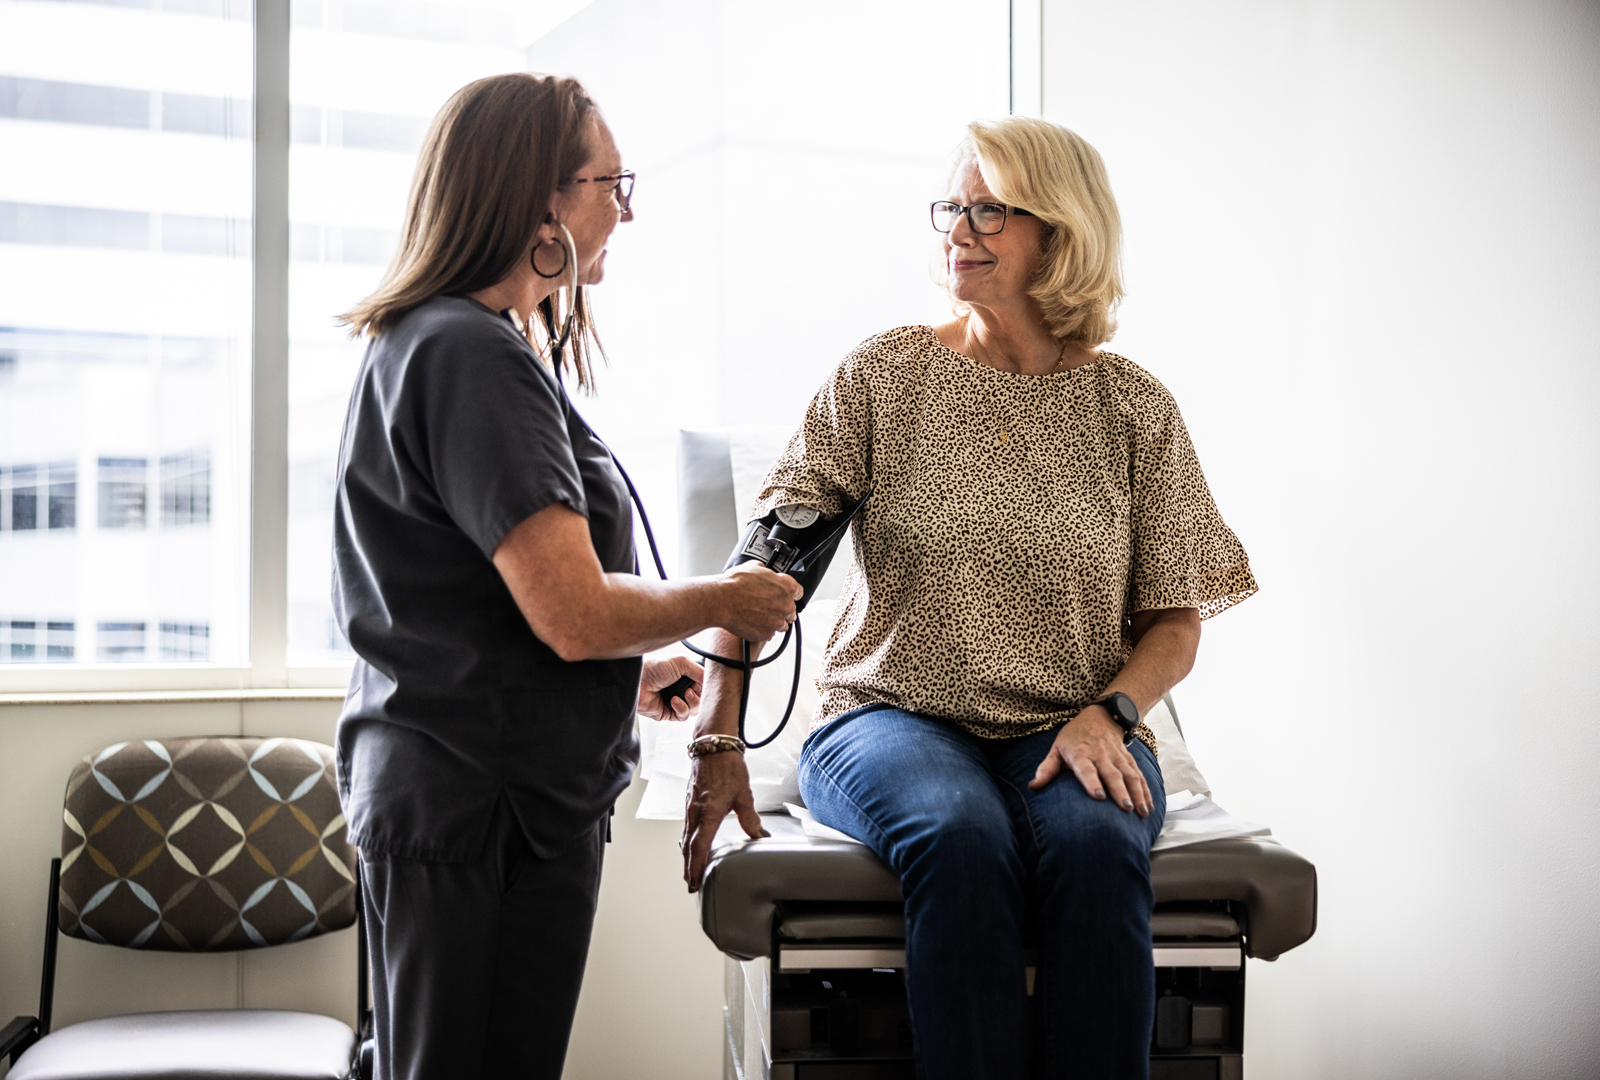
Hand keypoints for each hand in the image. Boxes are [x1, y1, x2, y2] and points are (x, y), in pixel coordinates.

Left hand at [637, 656, 701, 720]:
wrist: (638, 680)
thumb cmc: (655, 667)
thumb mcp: (682, 662)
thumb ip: (700, 671)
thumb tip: (710, 681)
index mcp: (685, 677)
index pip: (703, 687)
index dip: (706, 688)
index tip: (706, 687)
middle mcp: (681, 690)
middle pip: (701, 700)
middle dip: (699, 696)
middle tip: (690, 690)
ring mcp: (675, 702)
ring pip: (694, 710)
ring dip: (691, 703)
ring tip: (682, 694)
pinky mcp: (668, 713)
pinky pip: (682, 717)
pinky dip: (681, 709)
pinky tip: (674, 701)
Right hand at [681, 750, 765, 891]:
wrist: (712, 746)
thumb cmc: (727, 767)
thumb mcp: (744, 794)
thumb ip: (750, 819)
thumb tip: (760, 836)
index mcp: (708, 813)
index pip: (699, 846)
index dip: (696, 866)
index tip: (695, 881)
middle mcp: (695, 813)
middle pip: (688, 847)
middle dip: (689, 867)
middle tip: (691, 885)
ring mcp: (690, 808)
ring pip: (685, 838)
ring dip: (687, 856)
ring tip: (690, 871)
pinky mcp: (690, 802)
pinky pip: (686, 827)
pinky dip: (687, 841)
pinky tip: (691, 845)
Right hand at [717, 562, 802, 642]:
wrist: (722, 601)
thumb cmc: (735, 584)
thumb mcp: (754, 567)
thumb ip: (766, 572)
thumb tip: (764, 571)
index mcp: (787, 587)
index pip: (798, 592)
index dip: (790, 593)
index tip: (784, 595)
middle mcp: (786, 606)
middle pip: (791, 610)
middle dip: (780, 609)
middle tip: (766, 606)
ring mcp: (777, 622)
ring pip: (781, 624)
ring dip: (772, 621)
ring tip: (757, 615)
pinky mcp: (766, 634)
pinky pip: (768, 634)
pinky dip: (762, 630)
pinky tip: (751, 622)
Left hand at [1030, 705, 1152, 815]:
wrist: (1100, 716)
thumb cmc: (1074, 736)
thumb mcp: (1057, 748)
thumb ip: (1047, 768)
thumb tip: (1033, 786)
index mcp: (1081, 754)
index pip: (1086, 769)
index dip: (1092, 782)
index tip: (1099, 797)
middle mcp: (1101, 755)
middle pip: (1112, 774)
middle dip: (1120, 792)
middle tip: (1126, 808)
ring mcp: (1117, 757)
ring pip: (1129, 775)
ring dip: (1137, 793)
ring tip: (1141, 811)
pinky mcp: (1128, 759)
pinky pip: (1138, 774)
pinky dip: (1145, 790)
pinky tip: (1149, 805)